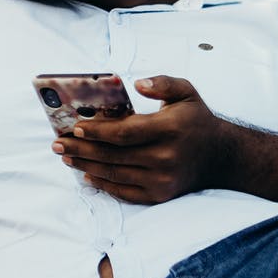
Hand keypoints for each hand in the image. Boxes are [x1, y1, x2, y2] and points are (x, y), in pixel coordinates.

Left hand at [52, 75, 232, 203]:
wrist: (219, 156)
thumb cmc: (196, 120)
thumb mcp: (186, 92)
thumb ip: (163, 83)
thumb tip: (138, 84)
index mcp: (169, 129)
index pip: (125, 132)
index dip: (98, 131)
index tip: (76, 127)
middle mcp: (165, 157)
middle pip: (114, 155)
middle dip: (82, 149)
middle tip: (58, 143)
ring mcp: (162, 180)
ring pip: (115, 174)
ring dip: (86, 165)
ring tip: (66, 156)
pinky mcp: (159, 195)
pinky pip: (124, 191)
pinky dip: (103, 184)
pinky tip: (87, 174)